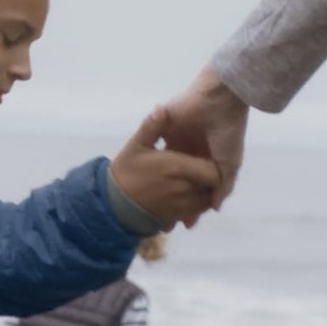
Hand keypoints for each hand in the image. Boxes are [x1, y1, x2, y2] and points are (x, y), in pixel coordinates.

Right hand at [111, 107, 220, 230]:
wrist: (112, 204)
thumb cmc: (125, 172)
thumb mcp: (136, 145)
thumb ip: (152, 126)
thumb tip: (162, 107)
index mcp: (178, 168)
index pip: (214, 171)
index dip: (214, 165)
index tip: (205, 156)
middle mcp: (185, 189)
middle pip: (213, 186)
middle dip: (211, 178)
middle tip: (201, 167)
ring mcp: (182, 207)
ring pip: (207, 201)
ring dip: (205, 191)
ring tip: (194, 181)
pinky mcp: (176, 218)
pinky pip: (195, 212)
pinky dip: (196, 204)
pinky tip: (185, 195)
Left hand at [161, 63, 249, 222]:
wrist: (219, 101)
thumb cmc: (227, 133)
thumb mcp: (229, 164)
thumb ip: (222, 186)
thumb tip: (215, 208)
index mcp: (208, 158)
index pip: (197, 187)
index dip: (192, 204)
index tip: (186, 224)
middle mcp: (191, 151)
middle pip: (179, 181)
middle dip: (174, 200)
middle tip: (166, 222)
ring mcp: (176, 140)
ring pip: (164, 168)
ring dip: (158, 185)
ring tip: (149, 206)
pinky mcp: (163, 129)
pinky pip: (152, 147)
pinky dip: (146, 161)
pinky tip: (140, 179)